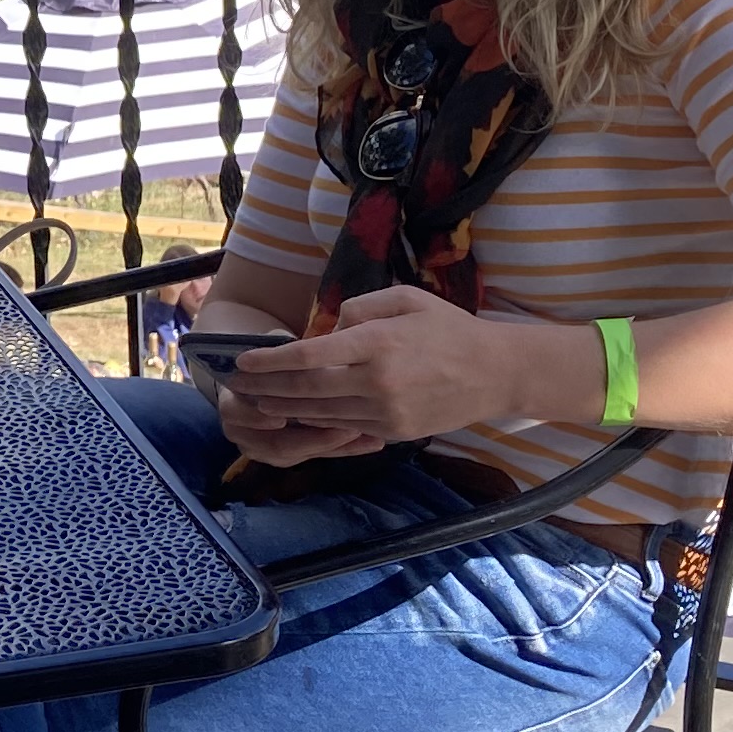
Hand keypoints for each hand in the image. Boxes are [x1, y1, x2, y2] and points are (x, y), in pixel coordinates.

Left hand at [221, 291, 557, 457]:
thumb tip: (324, 330)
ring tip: (255, 402)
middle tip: (237, 386)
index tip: (243, 361)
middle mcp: (376, 382)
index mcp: (376, 343)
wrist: (495, 373)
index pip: (309, 356)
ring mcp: (384, 412)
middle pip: (306, 389)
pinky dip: (316, 422)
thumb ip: (358, 308)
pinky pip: (344, 428)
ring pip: (320, 414)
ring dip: (283, 409)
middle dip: (266, 388)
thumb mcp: (405, 299)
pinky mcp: (393, 432)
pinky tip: (295, 416)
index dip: (270, 361)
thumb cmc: (448, 327)